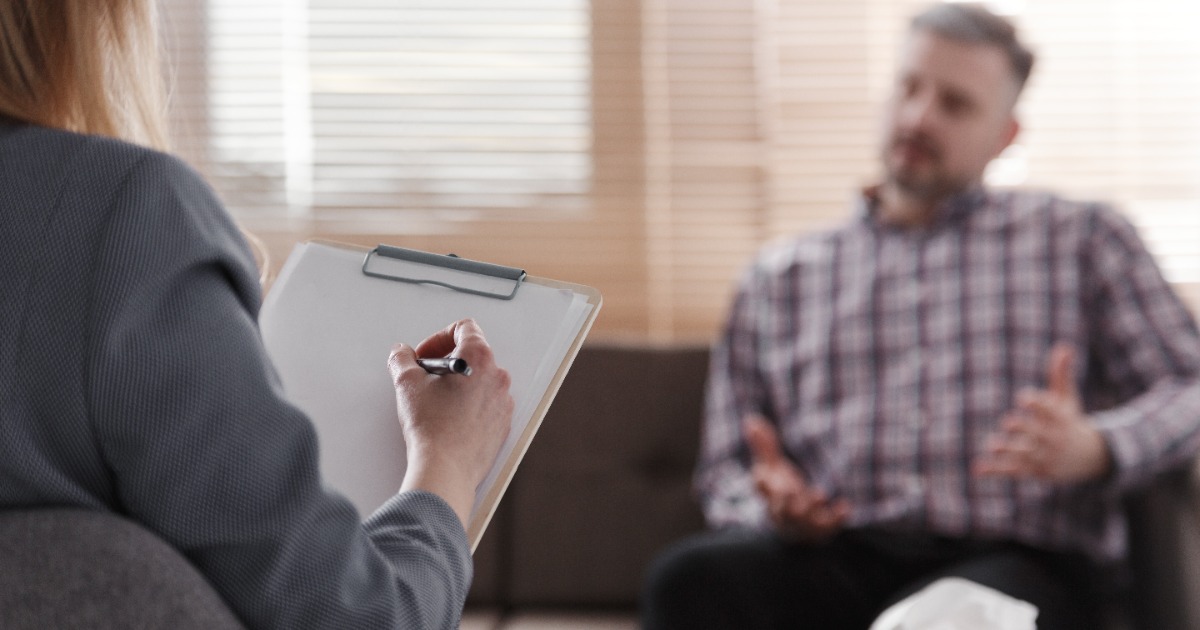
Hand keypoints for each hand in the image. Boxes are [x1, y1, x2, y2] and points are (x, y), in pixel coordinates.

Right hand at [389, 319, 513, 526]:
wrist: (446, 469)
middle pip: (472, 354)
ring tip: (436, 402)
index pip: (464, 327)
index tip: (425, 355)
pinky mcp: (502, 424)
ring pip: (480, 380)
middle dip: (446, 362)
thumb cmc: (433, 429)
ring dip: (458, 384)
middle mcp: (497, 377)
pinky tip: (449, 419)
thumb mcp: (407, 384)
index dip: (439, 337)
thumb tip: (401, 354)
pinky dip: (469, 405)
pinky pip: (486, 404)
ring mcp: (503, 402)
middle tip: (426, 379)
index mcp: (479, 359)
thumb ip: (402, 359)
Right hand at [744, 414, 848, 541]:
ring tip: (819, 494)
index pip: (762, 489)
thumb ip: (764, 446)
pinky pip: (828, 527)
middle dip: (786, 501)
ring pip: (804, 520)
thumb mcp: (772, 468)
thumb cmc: (782, 492)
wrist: (795, 530)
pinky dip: (836, 518)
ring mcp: (803, 522)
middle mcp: (784, 511)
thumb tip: (751, 419)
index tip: (761, 477)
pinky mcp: (821, 529)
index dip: (761, 485)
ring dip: (810, 508)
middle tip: (791, 491)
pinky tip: (845, 507)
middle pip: (782, 509)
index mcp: (771, 494)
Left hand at [974, 343, 1111, 482]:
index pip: (1049, 411)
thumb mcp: (1068, 400)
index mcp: (1060, 419)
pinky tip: (977, 469)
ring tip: (993, 444)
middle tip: (1008, 422)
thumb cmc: (1070, 422)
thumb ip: (1061, 375)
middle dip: (1024, 428)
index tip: (1023, 397)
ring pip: (1025, 454)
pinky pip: (1013, 471)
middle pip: (1037, 433)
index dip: (1036, 403)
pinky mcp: (1035, 471)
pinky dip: (995, 470)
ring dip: (1009, 450)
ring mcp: (1044, 456)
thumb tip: (1063, 347)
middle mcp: (1053, 438)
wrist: (1090, 458)